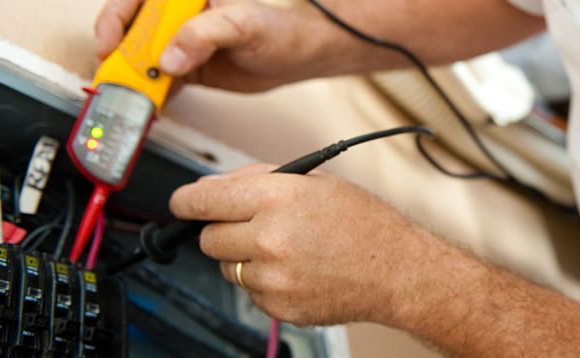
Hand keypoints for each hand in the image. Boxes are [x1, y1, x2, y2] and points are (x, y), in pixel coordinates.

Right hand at [95, 0, 333, 91]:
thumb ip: (204, 35)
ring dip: (131, 80)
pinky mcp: (184, 67)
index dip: (113, 21)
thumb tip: (170, 58)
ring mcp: (177, 42)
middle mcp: (175, 15)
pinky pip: (157, 81)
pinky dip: (150, 95)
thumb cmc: (277, 29)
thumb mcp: (243, 24)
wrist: (296, 56)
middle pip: (129, 32)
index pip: (134, 0)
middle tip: (117, 80)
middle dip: (118, 57)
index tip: (110, 47)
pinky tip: (149, 106)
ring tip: (130, 99)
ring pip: (139, 59)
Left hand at [169, 163, 427, 325]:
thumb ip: (258, 179)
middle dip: (222, 231)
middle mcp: (270, 238)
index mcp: (277, 199)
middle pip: (208, 238)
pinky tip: (298, 272)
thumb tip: (210, 188)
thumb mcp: (316, 182)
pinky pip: (250, 292)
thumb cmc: (363, 223)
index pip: (203, 200)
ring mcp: (273, 277)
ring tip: (287, 251)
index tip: (182, 205)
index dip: (186, 202)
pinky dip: (265, 283)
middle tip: (252, 228)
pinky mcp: (278, 306)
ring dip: (244, 258)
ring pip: (227, 268)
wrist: (398, 271)